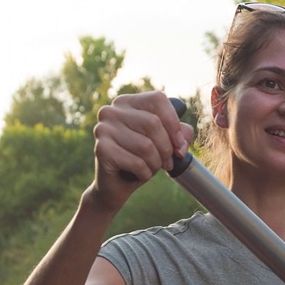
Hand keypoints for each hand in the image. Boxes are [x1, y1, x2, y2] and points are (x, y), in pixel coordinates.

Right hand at [90, 92, 193, 209]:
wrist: (115, 186)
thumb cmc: (141, 159)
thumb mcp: (164, 142)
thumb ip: (180, 132)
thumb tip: (183, 135)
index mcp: (127, 102)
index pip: (157, 99)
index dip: (174, 123)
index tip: (180, 145)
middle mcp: (111, 111)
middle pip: (153, 123)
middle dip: (167, 148)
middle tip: (168, 163)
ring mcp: (103, 129)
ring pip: (146, 145)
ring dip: (156, 163)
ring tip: (152, 168)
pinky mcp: (101, 149)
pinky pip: (137, 163)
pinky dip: (145, 173)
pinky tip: (140, 175)